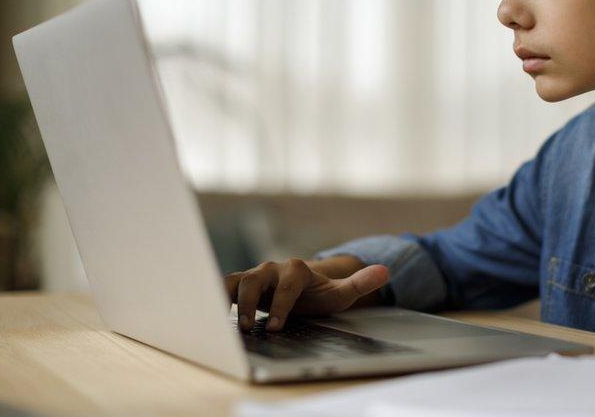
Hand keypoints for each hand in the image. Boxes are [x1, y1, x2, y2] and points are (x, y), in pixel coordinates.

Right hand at [224, 257, 388, 332]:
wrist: (303, 289)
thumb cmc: (320, 294)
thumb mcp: (342, 293)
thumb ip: (360, 283)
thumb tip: (386, 271)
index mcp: (296, 269)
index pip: (288, 284)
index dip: (282, 304)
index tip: (277, 326)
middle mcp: (273, 269)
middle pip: (255, 279)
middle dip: (250, 302)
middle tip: (248, 326)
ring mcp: (255, 275)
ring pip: (236, 281)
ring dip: (229, 300)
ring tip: (229, 323)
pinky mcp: (241, 284)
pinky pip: (223, 287)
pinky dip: (214, 297)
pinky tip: (208, 314)